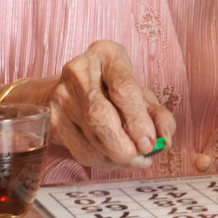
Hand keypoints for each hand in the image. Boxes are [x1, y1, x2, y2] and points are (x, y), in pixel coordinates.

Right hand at [47, 42, 176, 169]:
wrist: (72, 91)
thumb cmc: (114, 92)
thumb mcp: (141, 95)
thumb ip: (158, 115)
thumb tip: (164, 140)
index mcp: (107, 55)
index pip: (123, 88)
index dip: (138, 120)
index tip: (149, 143)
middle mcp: (79, 71)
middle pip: (101, 115)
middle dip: (124, 144)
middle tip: (142, 158)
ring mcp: (61, 95)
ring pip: (90, 137)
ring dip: (116, 157)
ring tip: (132, 158)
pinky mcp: (52, 119)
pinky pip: (80, 150)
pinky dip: (102, 161)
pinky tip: (112, 158)